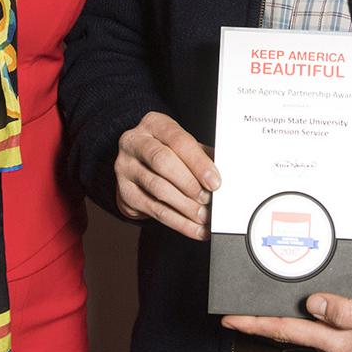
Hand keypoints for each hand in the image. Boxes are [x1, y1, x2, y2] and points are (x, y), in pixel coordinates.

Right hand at [114, 111, 217, 239]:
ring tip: (204, 216)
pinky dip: (178, 222)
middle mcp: (134, 142)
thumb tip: (226, 172)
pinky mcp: (125, 193)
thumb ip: (202, 155)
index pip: (178, 141)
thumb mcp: (183, 145)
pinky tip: (194, 227)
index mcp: (154, 124)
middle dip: (189, 184)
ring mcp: (125, 167)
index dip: (198, 163)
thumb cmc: (166, 150)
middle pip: (163, 162)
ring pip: (157, 189)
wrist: (137, 163)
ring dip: (185, 207)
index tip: (215, 181)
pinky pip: (154, 210)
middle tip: (208, 199)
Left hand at [222, 283, 351, 351]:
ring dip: (275, 323)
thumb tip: (314, 304)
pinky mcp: (348, 342)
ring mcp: (340, 348)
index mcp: (338, 341)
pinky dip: (299, 320)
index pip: (288, 329)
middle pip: (287, 333)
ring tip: (251, 311)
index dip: (257, 323)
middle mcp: (334, 348)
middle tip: (228, 317)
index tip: (231, 319)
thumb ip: (347, 310)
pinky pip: (316, 330)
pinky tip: (290, 310)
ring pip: (300, 332)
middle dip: (256, 325)